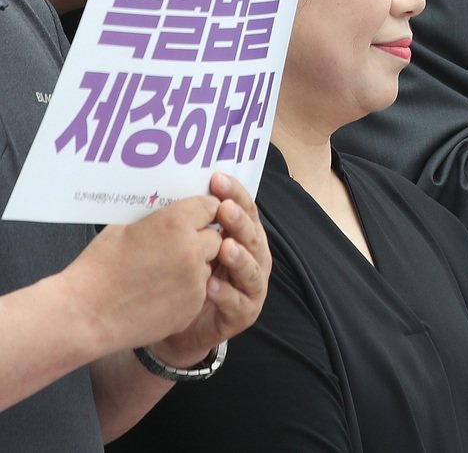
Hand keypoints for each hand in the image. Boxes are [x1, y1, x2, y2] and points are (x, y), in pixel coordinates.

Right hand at [59, 196, 222, 355]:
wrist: (84, 315)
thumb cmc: (97, 270)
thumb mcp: (123, 228)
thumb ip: (156, 218)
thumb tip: (172, 212)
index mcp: (175, 223)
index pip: (210, 206)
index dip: (203, 211)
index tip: (198, 216)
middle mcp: (192, 250)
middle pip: (215, 237)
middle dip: (202, 239)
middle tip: (178, 246)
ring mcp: (195, 280)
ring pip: (208, 265)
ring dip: (196, 266)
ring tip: (164, 273)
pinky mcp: (193, 306)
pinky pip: (200, 291)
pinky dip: (187, 290)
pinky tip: (161, 293)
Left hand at [149, 173, 270, 367]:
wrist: (178, 329)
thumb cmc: (184, 280)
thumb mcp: (188, 247)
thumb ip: (190, 223)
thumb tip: (173, 188)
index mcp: (243, 237)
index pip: (245, 210)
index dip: (235, 193)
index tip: (217, 179)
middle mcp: (254, 259)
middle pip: (253, 236)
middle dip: (239, 222)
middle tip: (224, 210)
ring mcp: (252, 288)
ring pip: (252, 269)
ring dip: (239, 257)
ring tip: (224, 247)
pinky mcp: (243, 314)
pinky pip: (237, 303)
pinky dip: (226, 293)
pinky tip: (211, 285)